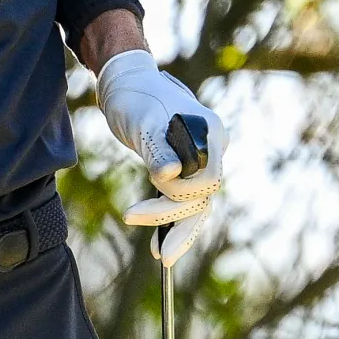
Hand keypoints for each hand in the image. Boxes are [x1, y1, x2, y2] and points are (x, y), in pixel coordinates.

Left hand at [95, 48, 224, 264]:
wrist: (126, 84)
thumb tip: (171, 176)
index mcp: (210, 133)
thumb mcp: (142, 123)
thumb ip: (158, 150)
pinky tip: (161, 243)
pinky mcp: (187, 166)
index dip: (177, 201)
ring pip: (197, 202)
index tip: (140, 213)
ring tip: (159, 255)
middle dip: (172, 217)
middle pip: (203, 195)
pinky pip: (187, 199)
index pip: (206, 180)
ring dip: (175, 226)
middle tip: (143, 234)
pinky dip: (174, 220)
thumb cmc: (135, 98)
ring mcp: (201, 157)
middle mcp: (212, 147)